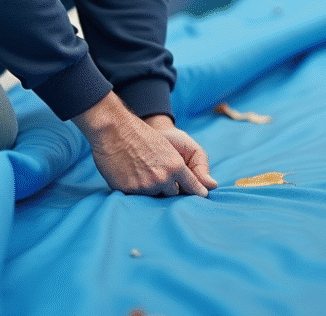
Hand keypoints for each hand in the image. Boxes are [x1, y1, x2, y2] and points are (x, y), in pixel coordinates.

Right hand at [73, 93, 213, 196]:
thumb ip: (186, 167)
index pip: (192, 186)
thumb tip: (212, 185)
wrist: (114, 130)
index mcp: (175, 166)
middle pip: (172, 193)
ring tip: (140, 169)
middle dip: (167, 185)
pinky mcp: (129, 191)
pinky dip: (136, 188)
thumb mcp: (167, 147)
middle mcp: (162, 179)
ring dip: (150, 187)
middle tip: (155, 171)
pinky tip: (129, 173)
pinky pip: (138, 196)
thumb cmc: (141, 135)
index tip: (202, 195)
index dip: (198, 191)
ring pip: (154, 195)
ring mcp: (145, 186)